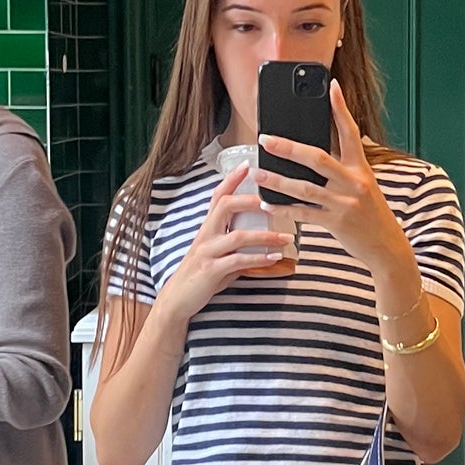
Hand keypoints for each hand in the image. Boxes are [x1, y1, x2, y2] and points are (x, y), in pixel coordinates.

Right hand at [161, 163, 287, 323]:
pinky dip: (259, 259)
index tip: (249, 164)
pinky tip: (275, 258)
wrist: (177, 301)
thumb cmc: (200, 276)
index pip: (218, 196)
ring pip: (238, 236)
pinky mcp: (211, 271)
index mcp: (208, 228)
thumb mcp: (218, 255)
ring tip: (287, 237)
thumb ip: (237, 246)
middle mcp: (206, 235)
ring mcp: (207, 252)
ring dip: (265, 236)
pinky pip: (238, 262)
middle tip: (275, 198)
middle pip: (225, 206)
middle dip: (250, 199)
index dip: (232, 179)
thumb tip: (263, 243)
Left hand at [258, 82, 403, 274]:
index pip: (350, 132)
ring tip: (258, 172)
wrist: (387, 247)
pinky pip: (303, 213)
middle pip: (318, 158)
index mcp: (361, 168)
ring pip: (305, 187)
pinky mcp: (336, 223)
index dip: (340, 109)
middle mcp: (354, 182)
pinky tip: (267, 203)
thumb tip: (314, 149)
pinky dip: (283, 208)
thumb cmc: (371, 214)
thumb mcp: (364, 185)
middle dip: (289, 147)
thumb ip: (343, 167)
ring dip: (277, 180)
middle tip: (265, 139)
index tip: (331, 86)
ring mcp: (345, 203)